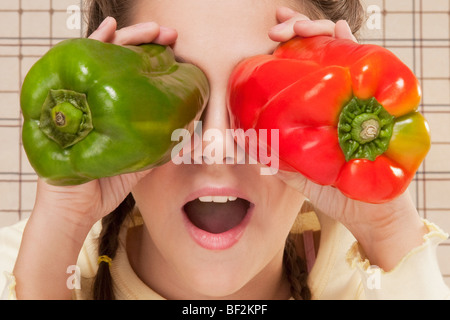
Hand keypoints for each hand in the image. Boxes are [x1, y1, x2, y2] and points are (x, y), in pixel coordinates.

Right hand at [14, 18, 177, 298]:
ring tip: (150, 30)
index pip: (134, 75)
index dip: (155, 59)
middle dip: (146, 42)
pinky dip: (90, 44)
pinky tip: (108, 30)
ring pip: (101, 55)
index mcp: (117, 109)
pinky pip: (72, 65)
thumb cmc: (106, 183)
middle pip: (120, 59)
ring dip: (126, 37)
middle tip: (167, 35)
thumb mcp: (142, 159)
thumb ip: (161, 144)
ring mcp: (78, 95)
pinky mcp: (62, 99)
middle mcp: (97, 97)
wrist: (77, 208)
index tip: (177, 51)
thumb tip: (193, 124)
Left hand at [268, 7, 427, 270]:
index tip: (268, 40)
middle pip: (313, 53)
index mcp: (311, 110)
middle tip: (279, 30)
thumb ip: (274, 157)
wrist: (371, 208)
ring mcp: (353, 95)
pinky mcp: (375, 98)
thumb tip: (239, 139)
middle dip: (296, 33)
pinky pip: (366, 63)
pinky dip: (351, 43)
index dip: (282, 50)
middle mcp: (331, 98)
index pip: (295, 71)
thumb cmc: (334, 189)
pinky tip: (338, 30)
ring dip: (317, 31)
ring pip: (336, 50)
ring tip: (301, 26)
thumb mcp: (297, 173)